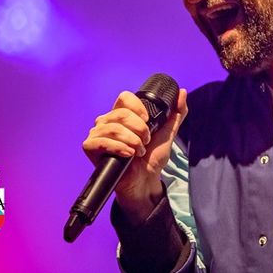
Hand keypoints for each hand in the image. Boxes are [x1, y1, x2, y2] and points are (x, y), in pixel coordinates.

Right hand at [82, 88, 187, 223]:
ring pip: (113, 128)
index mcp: (123, 114)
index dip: (138, 108)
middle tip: (145, 142)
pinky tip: (128, 155)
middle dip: (139, 130)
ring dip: (132, 141)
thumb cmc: (152, 157)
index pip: (124, 97)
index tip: (148, 121)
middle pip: (121, 113)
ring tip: (138, 151)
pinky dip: (119, 148)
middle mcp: (108, 121)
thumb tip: (182, 92)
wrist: (145, 179)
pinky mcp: (90, 147)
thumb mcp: (168, 133)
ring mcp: (97, 133)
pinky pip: (102, 141)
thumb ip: (177, 113)